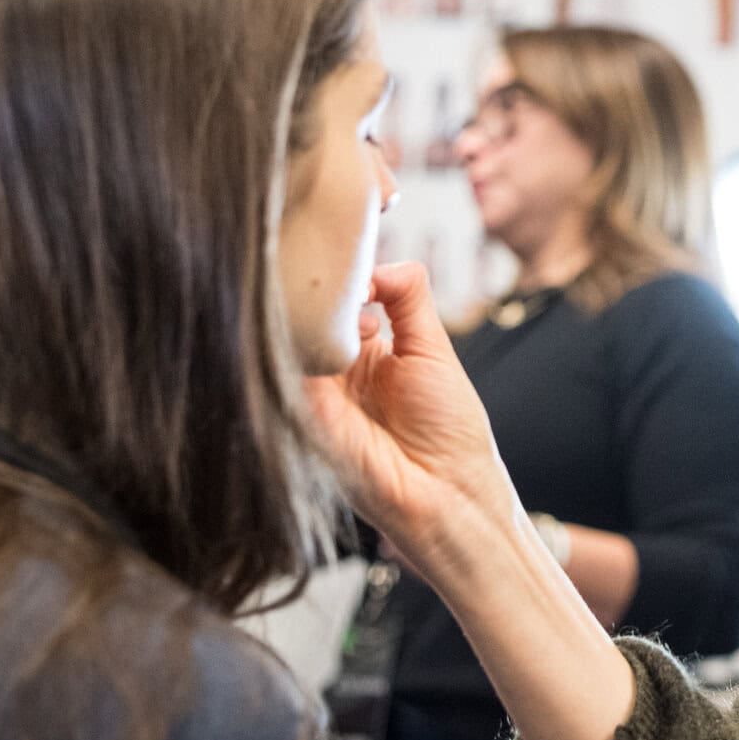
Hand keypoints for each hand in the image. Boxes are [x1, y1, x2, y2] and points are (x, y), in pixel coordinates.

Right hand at [305, 262, 515, 580]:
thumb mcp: (434, 348)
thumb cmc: (450, 430)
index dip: (338, 272)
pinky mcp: (307, 417)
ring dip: (300, 309)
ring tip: (315, 284)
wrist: (452, 494)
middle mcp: (335, 370)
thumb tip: (381, 261)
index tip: (342, 245)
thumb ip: (410, 299)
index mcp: (365, 352)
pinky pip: (286, 373)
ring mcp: (317, 393)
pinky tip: (312, 318)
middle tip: (320, 258)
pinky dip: (293, 344)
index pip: (335, 299)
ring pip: (289, 338)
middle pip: (307, 315)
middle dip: (310, 285)